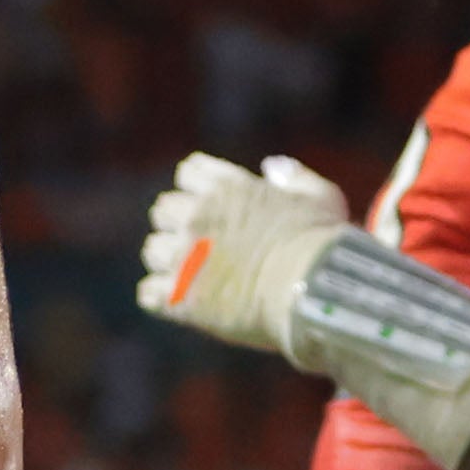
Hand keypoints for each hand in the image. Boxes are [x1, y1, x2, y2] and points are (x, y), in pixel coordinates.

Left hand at [135, 150, 358, 363]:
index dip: (197, 187)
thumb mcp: (322, 198)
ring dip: (167, 260)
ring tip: (191, 275)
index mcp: (228, 188)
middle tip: (198, 243)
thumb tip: (271, 167)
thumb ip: (295, 178)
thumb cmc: (321, 244)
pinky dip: (161, 297)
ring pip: (152, 250)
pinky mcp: (179, 296)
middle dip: (177, 223)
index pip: (189, 172)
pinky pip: (148, 293)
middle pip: (163, 209)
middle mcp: (197, 215)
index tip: (210, 204)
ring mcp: (183, 256)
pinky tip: (181, 302)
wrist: (310, 291)